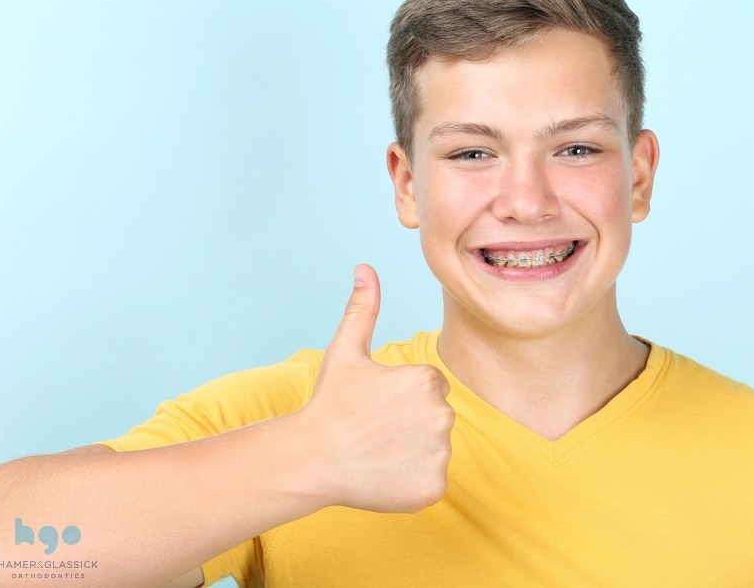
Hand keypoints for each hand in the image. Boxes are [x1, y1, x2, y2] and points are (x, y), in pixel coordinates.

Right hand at [302, 264, 453, 512]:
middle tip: (376, 430)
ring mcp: (439, 453)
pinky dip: (412, 480)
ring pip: (435, 448)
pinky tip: (384, 474)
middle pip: (436, 417)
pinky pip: (432, 480)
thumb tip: (365, 267)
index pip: (431, 388)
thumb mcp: (345, 351)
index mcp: (427, 380)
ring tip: (378, 451)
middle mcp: (442, 415)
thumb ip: (363, 308)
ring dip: (413, 451)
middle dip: (411, 423)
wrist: (311, 459)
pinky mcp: (435, 487)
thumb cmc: (329, 403)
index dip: (402, 398)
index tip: (376, 406)